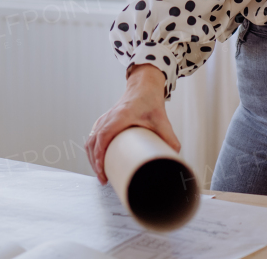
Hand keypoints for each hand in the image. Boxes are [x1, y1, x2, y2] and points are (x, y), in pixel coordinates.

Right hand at [85, 64, 180, 183]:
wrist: (143, 86)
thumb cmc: (150, 101)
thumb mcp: (162, 120)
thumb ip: (170, 138)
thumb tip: (175, 155)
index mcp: (120, 116)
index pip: (103, 137)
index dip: (100, 155)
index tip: (102, 170)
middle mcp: (108, 117)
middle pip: (93, 142)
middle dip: (95, 163)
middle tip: (103, 179)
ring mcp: (104, 119)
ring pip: (90, 140)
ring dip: (92, 158)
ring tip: (101, 173)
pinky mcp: (104, 121)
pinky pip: (92, 136)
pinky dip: (92, 150)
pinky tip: (97, 160)